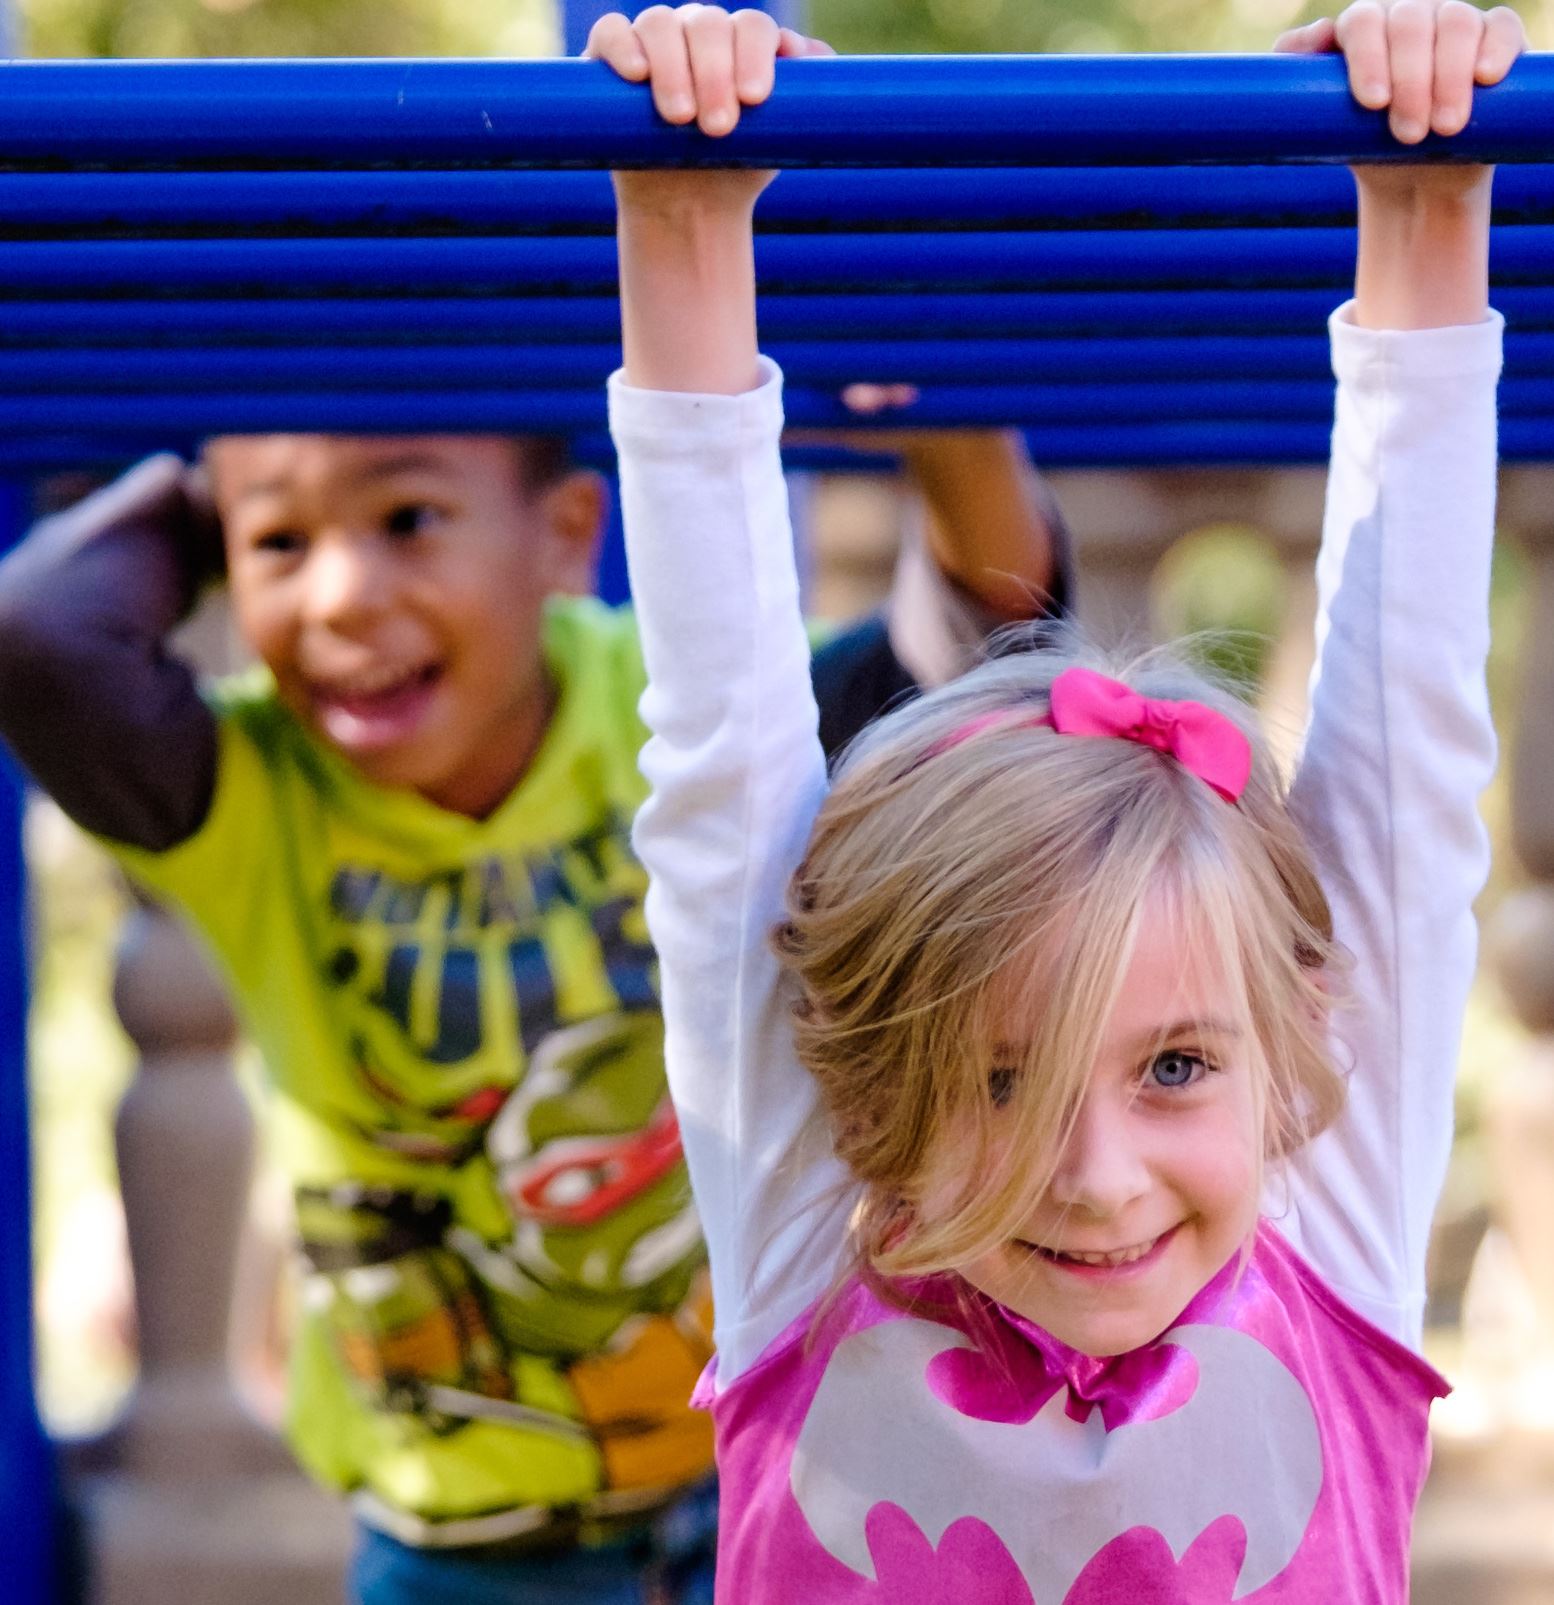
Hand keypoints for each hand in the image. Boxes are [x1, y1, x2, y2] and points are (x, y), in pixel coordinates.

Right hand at [586, 6, 832, 221]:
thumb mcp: (780, 140)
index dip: (755, 56)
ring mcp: (655, 41)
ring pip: (661, 25)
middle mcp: (700, 32)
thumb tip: (816, 57)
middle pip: (709, 25)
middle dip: (715, 73)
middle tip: (719, 128)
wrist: (690, 208)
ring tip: (679, 118)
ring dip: (672, 67)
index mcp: (743, 42)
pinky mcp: (613, 59)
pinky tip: (636, 74)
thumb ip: (809, 100)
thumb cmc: (738, 168)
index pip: (752, 28)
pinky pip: (612, 33)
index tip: (755, 100)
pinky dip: (622, 46)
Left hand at [1276, 2, 1523, 203]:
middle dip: (1411, 81)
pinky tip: (1485, 78)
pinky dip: (1495, 49)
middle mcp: (1408, 15)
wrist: (1410, 179)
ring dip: (1450, 76)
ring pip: (1455, 23)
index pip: (1363, 22)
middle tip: (1409, 135)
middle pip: (1410, 22)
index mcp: (1364, 28)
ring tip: (1444, 128)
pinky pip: (1499, 27)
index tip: (1372, 104)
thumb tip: (1315, 36)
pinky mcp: (1493, 38)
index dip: (1368, 58)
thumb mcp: (1320, 123)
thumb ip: (1297, 83)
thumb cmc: (1361, 145)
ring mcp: (1452, 22)